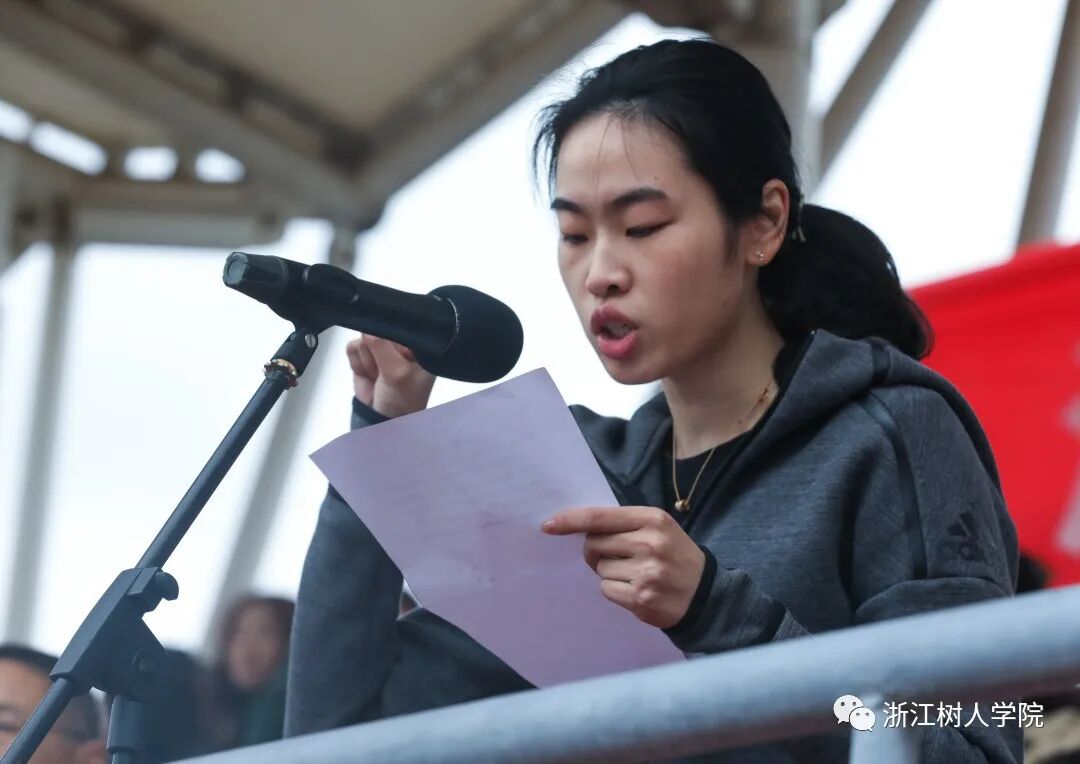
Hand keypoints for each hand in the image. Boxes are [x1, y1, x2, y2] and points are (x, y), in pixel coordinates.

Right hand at [347, 334, 434, 418]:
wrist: (382, 421)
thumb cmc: (402, 400)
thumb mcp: (397, 372)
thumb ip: (382, 347)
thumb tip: (366, 329)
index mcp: (418, 345)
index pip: (401, 324)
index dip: (392, 334)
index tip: (393, 354)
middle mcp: (400, 344)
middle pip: (379, 327)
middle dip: (378, 349)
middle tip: (385, 368)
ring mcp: (380, 349)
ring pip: (363, 337)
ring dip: (368, 359)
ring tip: (378, 376)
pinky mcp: (363, 356)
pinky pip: (353, 347)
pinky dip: (357, 362)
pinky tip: (368, 374)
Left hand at [541, 506, 704, 628]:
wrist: (706, 594)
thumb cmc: (674, 556)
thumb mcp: (658, 528)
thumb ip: (623, 525)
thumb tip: (579, 529)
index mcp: (652, 519)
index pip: (600, 517)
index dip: (570, 520)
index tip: (548, 525)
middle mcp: (649, 543)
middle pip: (593, 544)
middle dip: (596, 551)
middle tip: (617, 557)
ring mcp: (646, 572)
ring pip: (600, 569)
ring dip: (610, 573)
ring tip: (636, 574)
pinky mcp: (641, 598)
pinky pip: (606, 590)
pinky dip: (615, 591)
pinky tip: (636, 590)